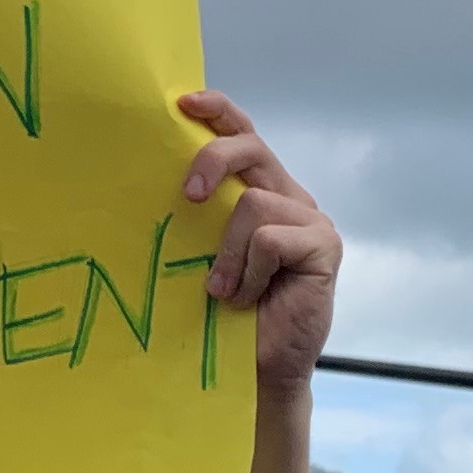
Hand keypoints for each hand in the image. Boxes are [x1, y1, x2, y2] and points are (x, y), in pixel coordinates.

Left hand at [177, 92, 339, 390]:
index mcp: (260, 190)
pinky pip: (271, 239)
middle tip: (187, 195)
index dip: (218, 112)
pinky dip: (250, 272)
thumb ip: (198, 217)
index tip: (182, 103)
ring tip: (224, 291)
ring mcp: (311, 220)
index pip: (243, 134)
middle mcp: (289, 196)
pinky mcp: (324, 246)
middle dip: (212, 159)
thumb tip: (148, 178)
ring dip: (228, 253)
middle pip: (251, 148)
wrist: (258, 369)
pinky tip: (250, 299)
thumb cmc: (223, 312)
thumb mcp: (202, 254)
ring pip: (253, 203)